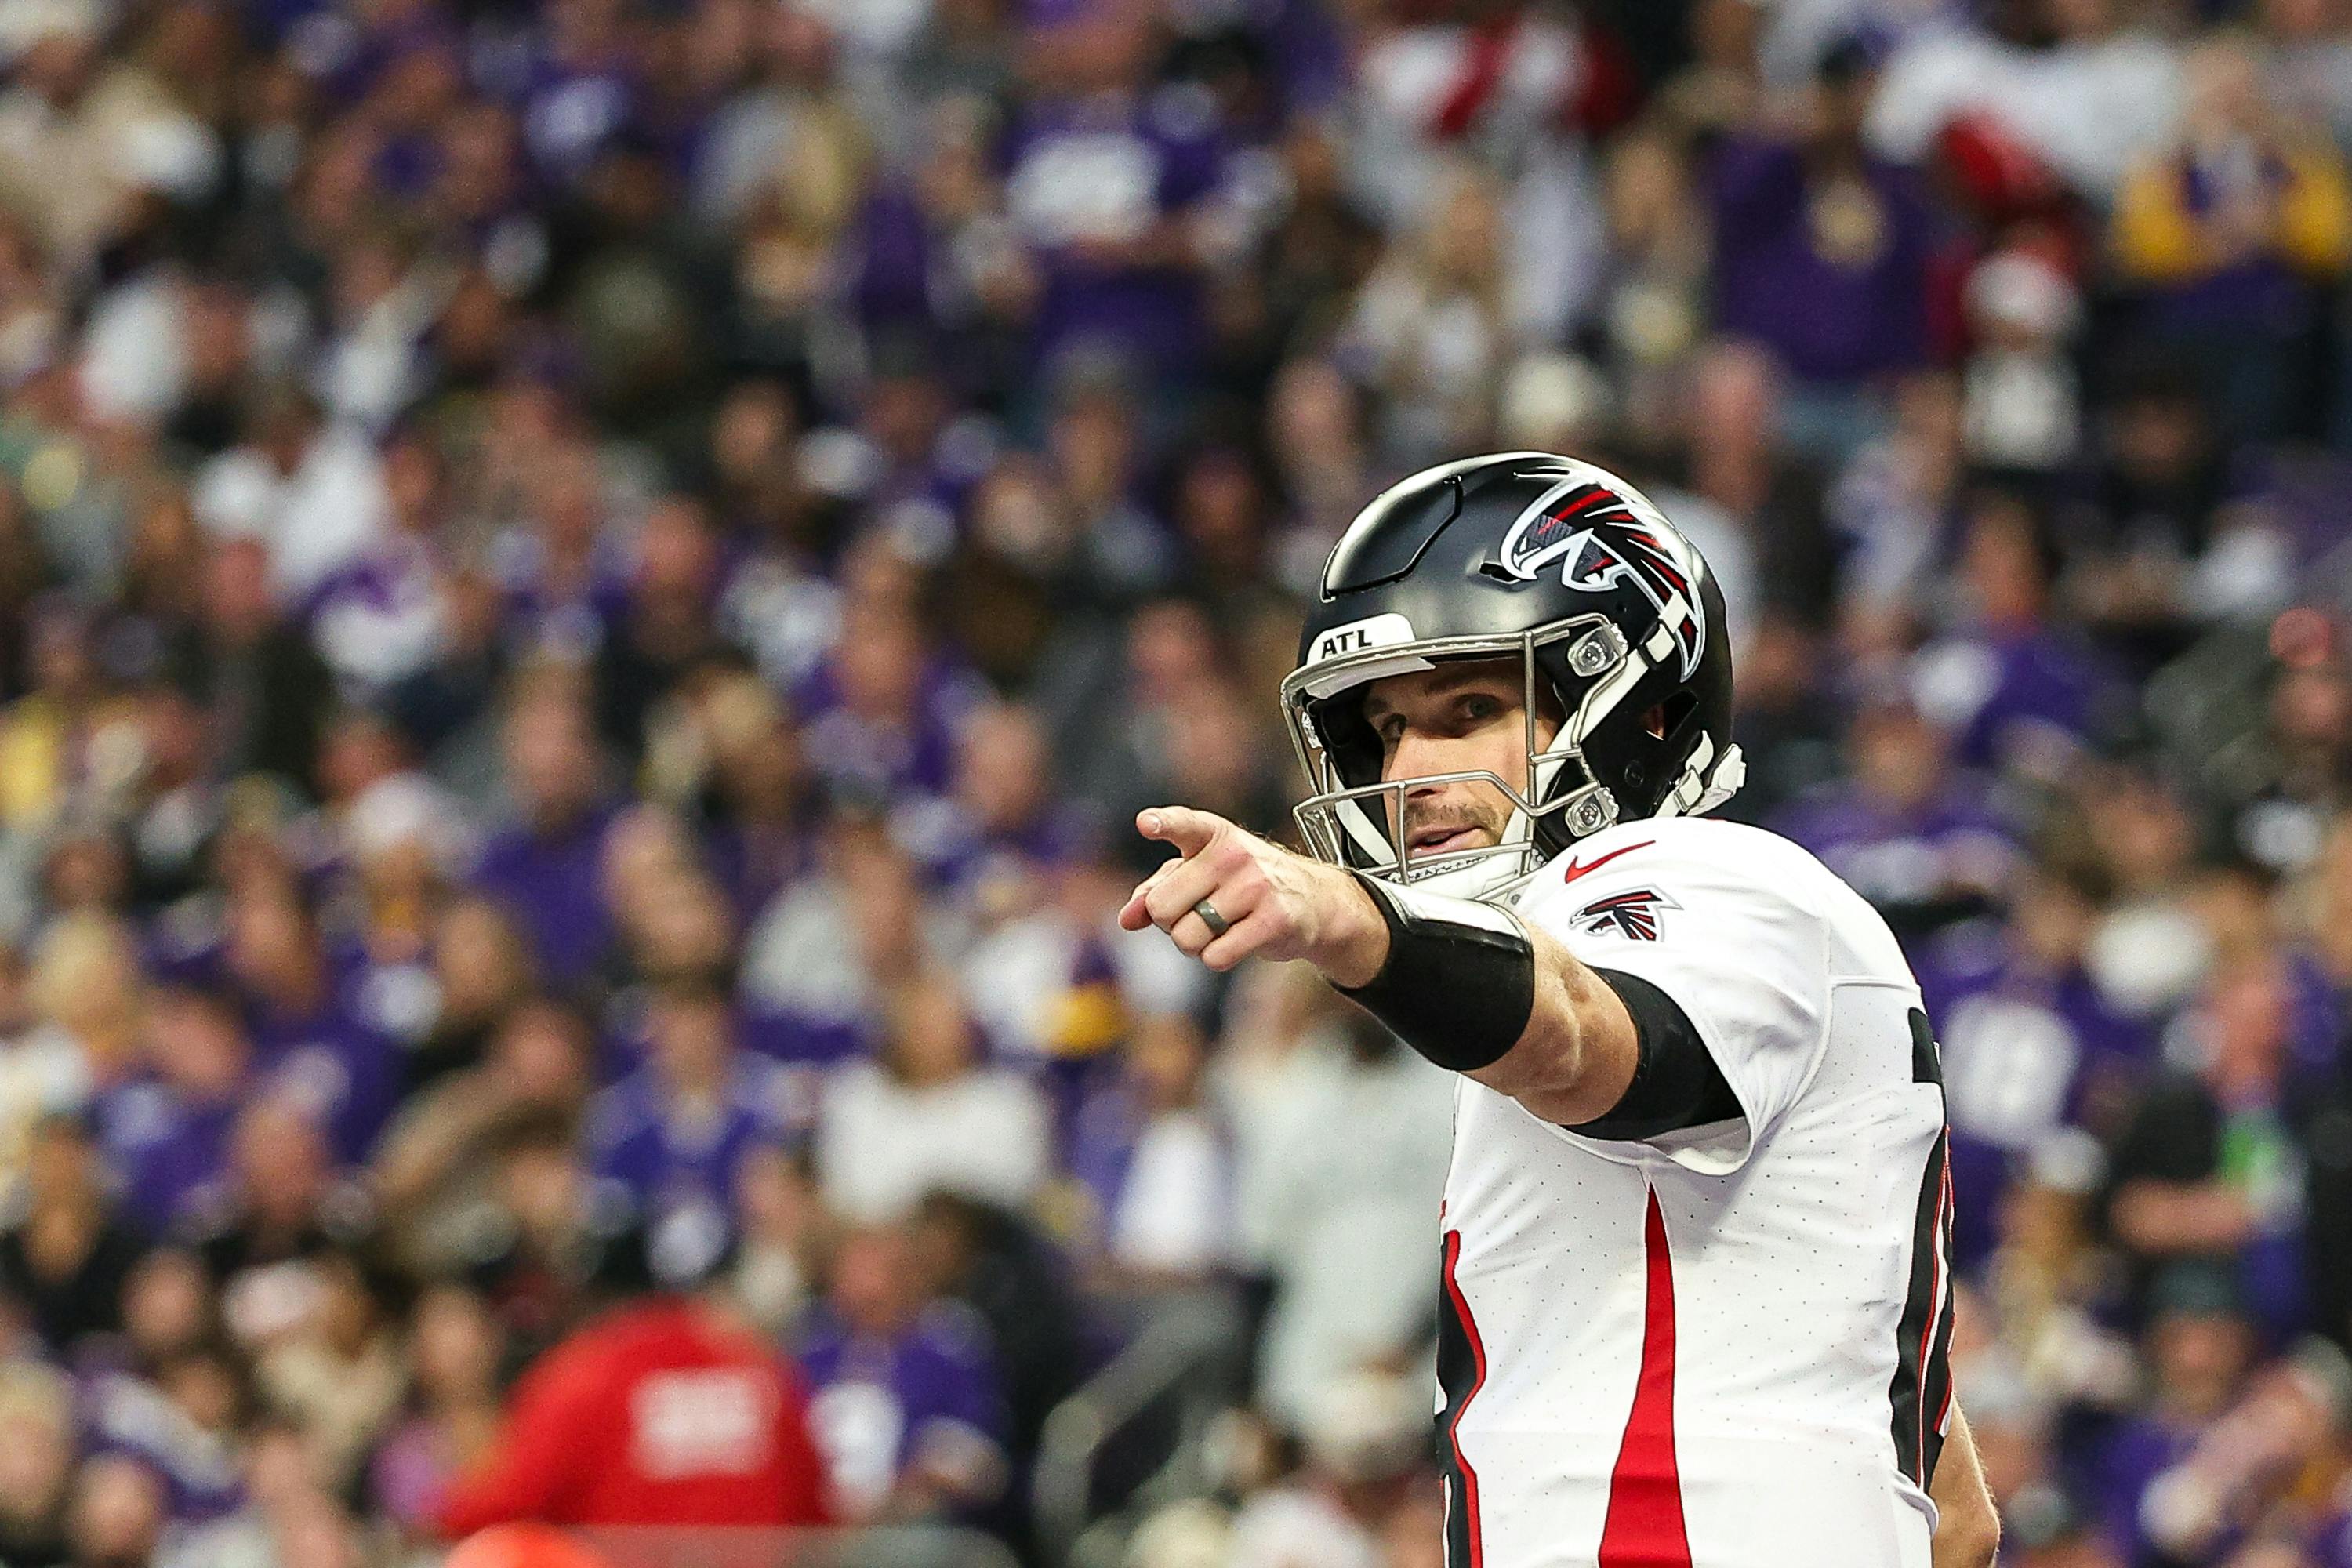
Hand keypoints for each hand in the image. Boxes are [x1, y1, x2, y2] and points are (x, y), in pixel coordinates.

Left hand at [1118, 806, 1388, 984]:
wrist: (1313, 901)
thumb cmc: (1242, 886)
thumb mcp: (1198, 876)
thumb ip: (1155, 891)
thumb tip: (1127, 919)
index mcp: (1212, 835)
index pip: (1184, 824)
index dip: (1164, 823)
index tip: (1147, 823)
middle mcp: (1233, 855)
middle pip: (1162, 908)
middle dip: (1169, 923)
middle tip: (1195, 915)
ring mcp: (1256, 886)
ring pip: (1187, 937)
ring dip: (1194, 945)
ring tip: (1218, 929)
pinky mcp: (1274, 919)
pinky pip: (1216, 956)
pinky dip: (1216, 958)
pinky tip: (1235, 942)